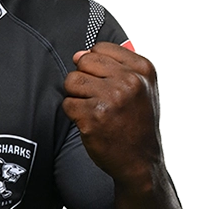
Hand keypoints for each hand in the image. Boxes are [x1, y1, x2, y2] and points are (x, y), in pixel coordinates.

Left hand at [62, 42, 162, 188]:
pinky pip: (67, 104)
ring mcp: (111, 99)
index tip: (102, 80)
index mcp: (142, 70)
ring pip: (71, 81)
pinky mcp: (93, 117)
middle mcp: (129, 82)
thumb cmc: (137, 123)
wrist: (140, 160)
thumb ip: (114, 66)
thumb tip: (78, 54)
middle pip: (83, 62)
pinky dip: (74, 114)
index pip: (101, 48)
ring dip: (76, 96)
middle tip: (96, 98)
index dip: (94, 63)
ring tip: (93, 108)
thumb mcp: (142, 88)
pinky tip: (90, 122)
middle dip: (83, 78)